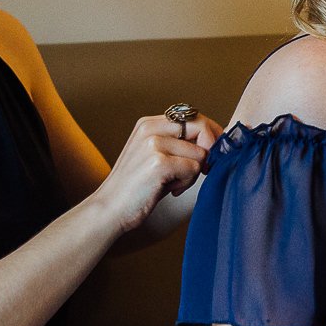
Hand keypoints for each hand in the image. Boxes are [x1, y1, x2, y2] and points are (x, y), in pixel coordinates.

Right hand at [95, 112, 221, 233]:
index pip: (192, 116)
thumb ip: (179, 143)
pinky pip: (194, 169)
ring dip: (192, 173)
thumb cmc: (137, 187)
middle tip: (201, 170)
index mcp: (149, 123)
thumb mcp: (155, 156)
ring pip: (201, 153)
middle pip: (201, 127)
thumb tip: (214, 140)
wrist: (110, 209)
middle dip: (209, 150)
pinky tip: (169, 189)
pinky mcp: (158, 162)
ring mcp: (153, 144)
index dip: (210, 133)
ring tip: (173, 183)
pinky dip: (186, 183)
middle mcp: (150, 128)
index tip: (214, 151)